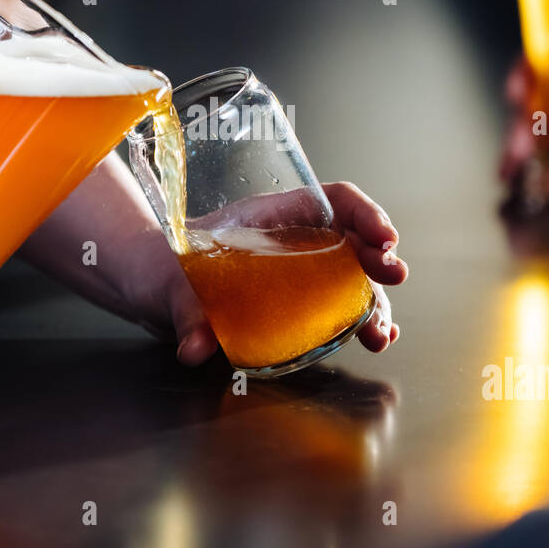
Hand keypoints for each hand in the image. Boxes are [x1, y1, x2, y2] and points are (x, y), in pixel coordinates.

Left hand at [129, 182, 408, 365]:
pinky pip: (339, 306)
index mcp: (273, 217)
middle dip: (379, 258)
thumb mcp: (172, 284)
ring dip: (374, 302)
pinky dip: (362, 320)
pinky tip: (377, 337)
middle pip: (352, 240)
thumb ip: (185, 313)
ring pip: (351, 279)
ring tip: (381, 331)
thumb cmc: (166, 267)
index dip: (365, 214)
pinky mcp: (297, 303)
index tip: (383, 238)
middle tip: (395, 275)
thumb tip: (194, 347)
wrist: (154, 288)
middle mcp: (295, 241)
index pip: (333, 200)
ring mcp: (300, 272)